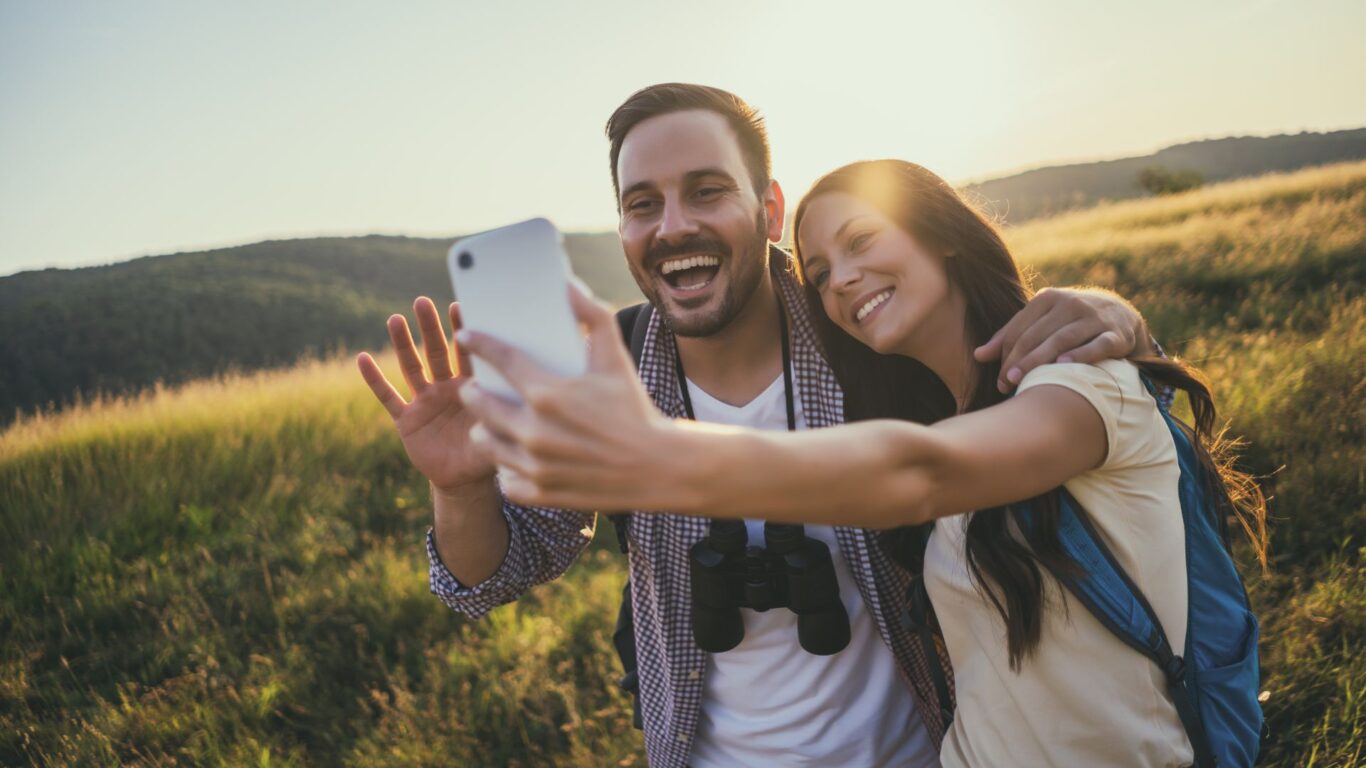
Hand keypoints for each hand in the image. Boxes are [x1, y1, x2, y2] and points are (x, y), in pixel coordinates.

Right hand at [356, 297, 494, 493]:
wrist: (464, 478)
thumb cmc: (488, 450)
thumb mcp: (499, 432)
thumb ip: (503, 412)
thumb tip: (516, 395)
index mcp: (469, 387)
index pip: (465, 353)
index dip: (462, 331)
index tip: (459, 306)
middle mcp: (445, 388)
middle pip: (435, 352)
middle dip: (429, 327)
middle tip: (422, 302)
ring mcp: (424, 401)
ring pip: (411, 368)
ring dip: (402, 344)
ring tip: (395, 319)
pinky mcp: (407, 419)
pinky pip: (388, 397)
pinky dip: (375, 379)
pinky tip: (363, 359)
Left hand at [457, 282, 683, 509]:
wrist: (658, 467)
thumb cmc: (635, 408)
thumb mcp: (616, 359)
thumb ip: (593, 316)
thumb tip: (568, 286)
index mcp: (548, 393)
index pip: (501, 359)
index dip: (480, 343)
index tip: (468, 337)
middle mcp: (535, 431)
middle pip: (480, 405)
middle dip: (473, 392)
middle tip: (476, 387)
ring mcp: (535, 465)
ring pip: (486, 442)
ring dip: (483, 429)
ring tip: (489, 423)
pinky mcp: (541, 492)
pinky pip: (505, 479)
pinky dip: (506, 468)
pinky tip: (512, 457)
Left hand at [973, 287, 1150, 392]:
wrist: (1120, 314)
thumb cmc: (1069, 321)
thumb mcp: (1042, 320)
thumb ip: (1011, 335)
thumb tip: (978, 355)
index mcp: (1047, 298)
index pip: (1019, 328)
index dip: (1005, 354)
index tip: (999, 380)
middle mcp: (1069, 304)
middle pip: (1037, 335)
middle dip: (1018, 361)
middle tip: (1005, 385)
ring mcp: (1093, 317)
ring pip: (1062, 339)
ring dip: (1040, 360)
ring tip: (1024, 380)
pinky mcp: (1115, 333)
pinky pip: (1097, 345)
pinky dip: (1080, 355)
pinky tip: (1063, 367)